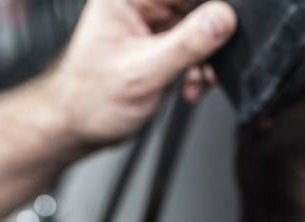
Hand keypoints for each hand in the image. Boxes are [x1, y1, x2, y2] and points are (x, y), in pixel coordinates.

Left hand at [47, 0, 237, 148]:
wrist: (79, 127)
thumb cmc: (89, 99)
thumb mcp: (144, 72)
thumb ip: (187, 44)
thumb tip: (222, 17)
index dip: (209, 7)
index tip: (225, 24)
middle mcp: (138, 4)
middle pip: (194, 5)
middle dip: (210, 34)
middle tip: (208, 60)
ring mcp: (151, 24)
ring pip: (200, 25)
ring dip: (206, 55)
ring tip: (197, 79)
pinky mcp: (161, 43)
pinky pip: (195, 45)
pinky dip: (200, 66)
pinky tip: (191, 84)